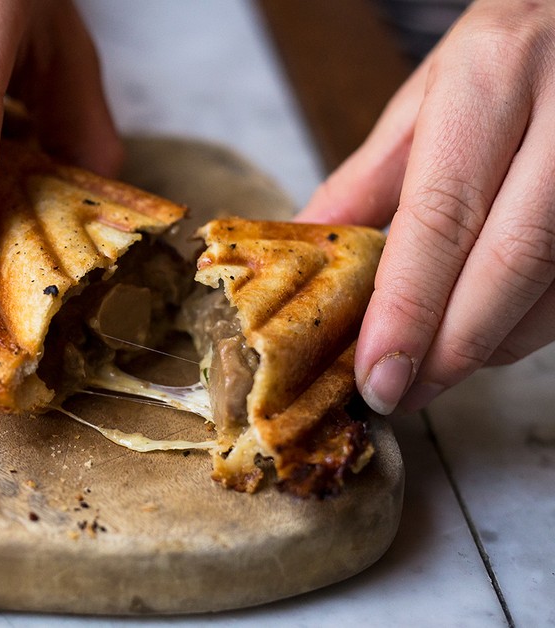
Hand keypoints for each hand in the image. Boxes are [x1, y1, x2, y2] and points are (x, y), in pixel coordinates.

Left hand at [296, 0, 554, 414]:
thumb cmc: (512, 48)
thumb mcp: (429, 92)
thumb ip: (369, 177)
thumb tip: (305, 247)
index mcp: (493, 78)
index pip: (443, 214)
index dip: (408, 306)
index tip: (375, 371)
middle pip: (510, 262)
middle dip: (450, 347)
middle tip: (399, 393)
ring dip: (489, 344)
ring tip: (431, 369)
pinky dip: (529, 323)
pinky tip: (487, 331)